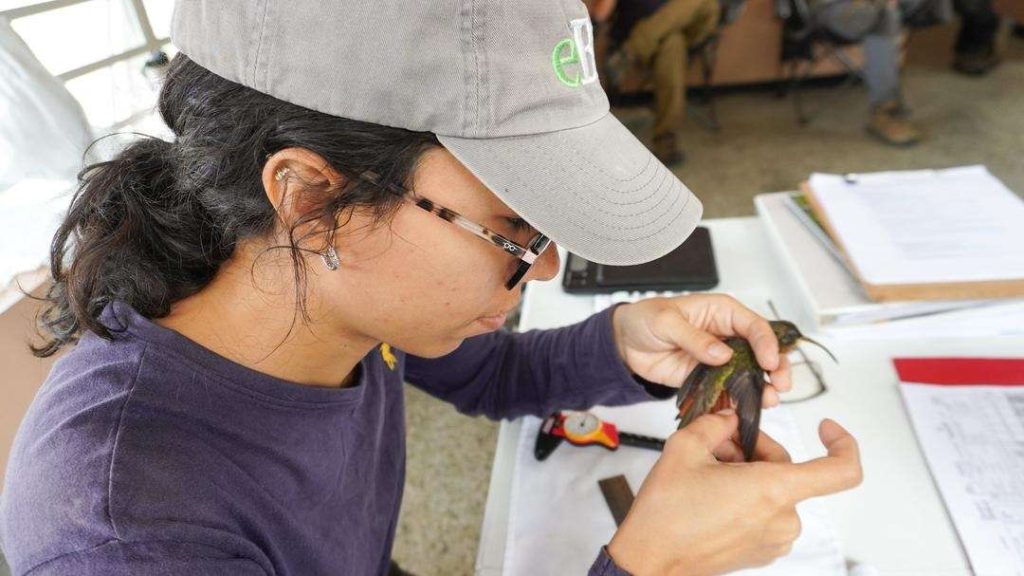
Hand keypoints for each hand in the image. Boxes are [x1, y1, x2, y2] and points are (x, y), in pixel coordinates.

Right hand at [607, 411, 862, 575]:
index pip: (842, 471)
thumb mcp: (685, 447)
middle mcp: (782, 518)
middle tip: (717, 448)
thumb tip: (729, 418)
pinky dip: (745, 497)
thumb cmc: (666, 514)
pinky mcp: (761, 552)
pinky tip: (711, 495)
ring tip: (708, 473)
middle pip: (788, 469)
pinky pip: (765, 513)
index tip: (824, 428)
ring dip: (747, 474)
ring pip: (774, 490)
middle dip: (754, 451)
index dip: (843, 444)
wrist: (649, 560)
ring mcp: (774, 539)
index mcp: (773, 490)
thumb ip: (715, 423)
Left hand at [611, 294, 790, 406]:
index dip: (766, 344)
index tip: (770, 362)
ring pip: (750, 373)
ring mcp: (720, 359)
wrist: (626, 343)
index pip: (754, 325)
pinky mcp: (709, 378)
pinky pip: (728, 390)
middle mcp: (727, 335)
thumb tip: (722, 353)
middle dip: (776, 367)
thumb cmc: (645, 319)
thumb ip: (694, 337)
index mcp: (722, 312)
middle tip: (780, 385)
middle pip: (761, 350)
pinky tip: (744, 410)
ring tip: (768, 400)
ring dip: (762, 387)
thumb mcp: (665, 321)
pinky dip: (738, 400)